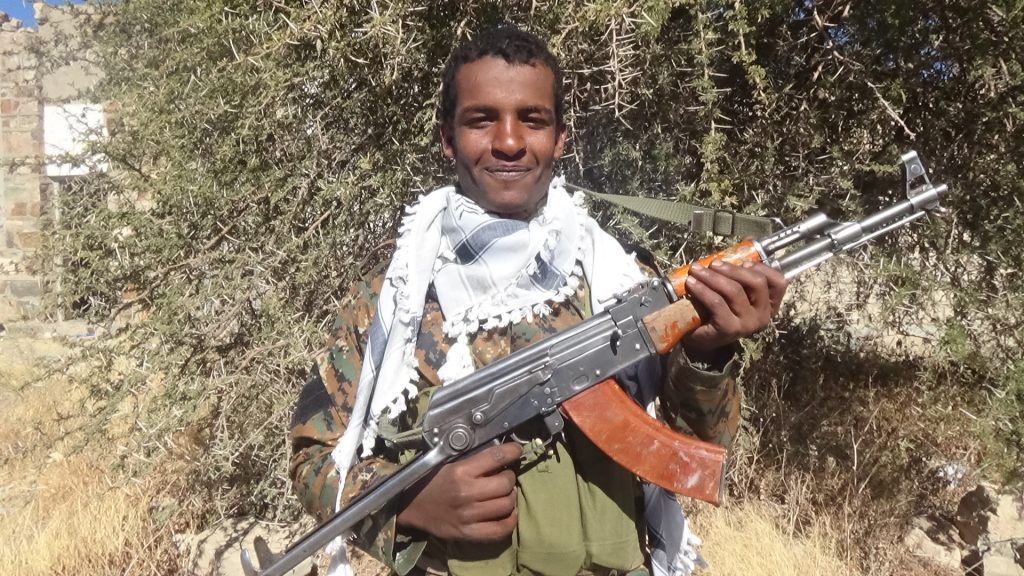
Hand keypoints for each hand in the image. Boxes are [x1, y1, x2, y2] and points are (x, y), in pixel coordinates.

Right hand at [396, 442, 521, 541]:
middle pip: (505, 483)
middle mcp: (466, 493)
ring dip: (510, 497)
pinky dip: (510, 520)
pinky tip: (507, 513)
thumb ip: (474, 461)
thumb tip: (502, 454)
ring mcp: (468, 515)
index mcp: (460, 471)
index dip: (512, 451)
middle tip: (504, 476)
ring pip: (506, 505)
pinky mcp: (468, 533)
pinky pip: (500, 529)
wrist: (410, 507)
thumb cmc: (431, 481)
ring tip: (503, 494)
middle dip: (509, 477)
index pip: (496, 457)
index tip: (517, 451)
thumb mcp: (449, 464)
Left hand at [681, 260, 787, 358]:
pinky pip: (717, 302)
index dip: (763, 267)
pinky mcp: (729, 328)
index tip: (743, 261)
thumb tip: (748, 240)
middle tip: (713, 264)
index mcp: (769, 305)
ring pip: (734, 291)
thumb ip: (741, 270)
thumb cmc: (716, 309)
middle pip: (756, 282)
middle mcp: (763, 316)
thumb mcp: (732, 288)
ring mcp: (747, 324)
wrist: (699, 337)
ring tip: (697, 270)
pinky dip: (702, 290)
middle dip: (733, 269)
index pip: (779, 282)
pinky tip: (692, 283)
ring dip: (712, 277)